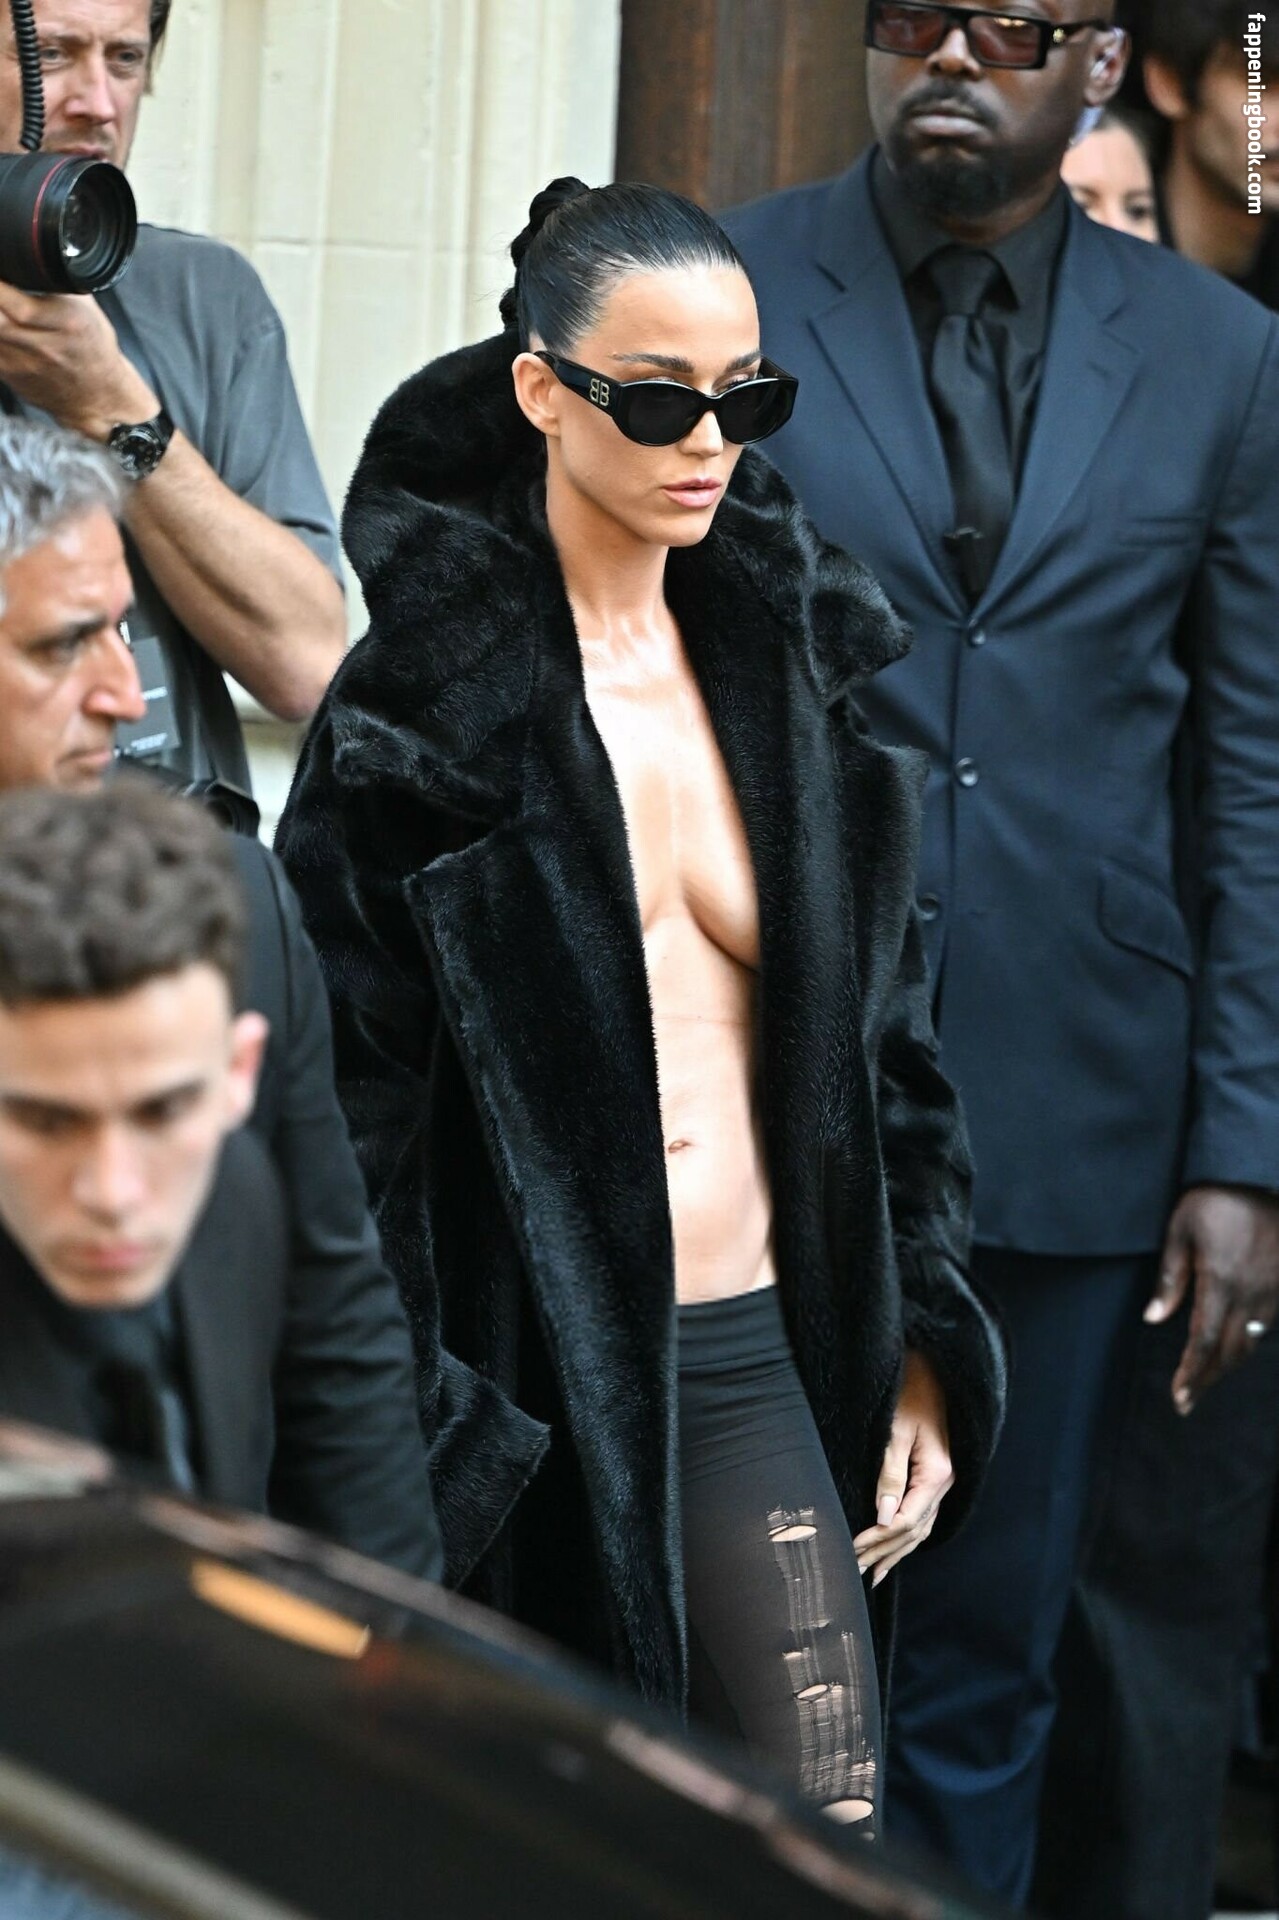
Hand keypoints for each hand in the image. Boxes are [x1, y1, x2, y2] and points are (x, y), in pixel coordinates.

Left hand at [0, 281, 156, 439]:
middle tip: (2, 286)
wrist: (97, 397)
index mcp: (67, 323)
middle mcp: (43, 346)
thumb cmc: (94, 350)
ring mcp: (22, 364)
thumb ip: (58, 282)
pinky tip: (3, 325)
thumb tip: (30, 256)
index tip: (3, 272)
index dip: (1, 287)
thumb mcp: (87, 309)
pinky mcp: (8, 375)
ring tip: (3, 306)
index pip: (18, 303)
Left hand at [853, 1348, 954, 1587]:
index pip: (907, 1520)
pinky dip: (906, 1537)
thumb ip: (890, 1474)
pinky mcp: (934, 1476)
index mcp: (937, 1473)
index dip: (878, 1539)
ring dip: (894, 1552)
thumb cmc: (908, 1390)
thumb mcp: (896, 1430)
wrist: (930, 1366)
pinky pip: (922, 1516)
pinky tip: (893, 1548)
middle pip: (913, 1531)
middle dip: (882, 1552)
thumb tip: (884, 1517)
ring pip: (920, 1529)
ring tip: (871, 1573)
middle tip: (853, 1570)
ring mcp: (942, 1480)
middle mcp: (944, 1482)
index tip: (852, 1549)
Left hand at [1148, 1185, 1278, 1413]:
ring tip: (1205, 1380)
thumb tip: (1154, 1318)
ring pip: (1252, 1343)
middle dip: (1207, 1380)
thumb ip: (1170, 1276)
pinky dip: (1248, 1343)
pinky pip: (1267, 1326)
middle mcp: (1251, 1294)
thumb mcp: (1181, 1227)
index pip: (1204, 1342)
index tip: (1179, 1397)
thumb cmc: (1217, 1197)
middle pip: (1230, 1352)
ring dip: (1228, 1365)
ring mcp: (1273, 1291)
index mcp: (1221, 1282)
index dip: (1191, 1373)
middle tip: (1187, 1401)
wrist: (1262, 1174)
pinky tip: (1233, 1348)